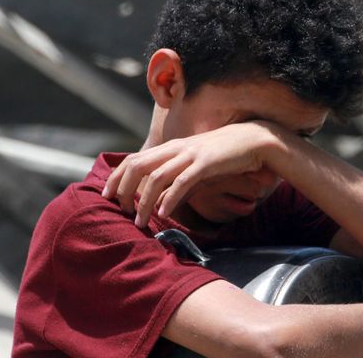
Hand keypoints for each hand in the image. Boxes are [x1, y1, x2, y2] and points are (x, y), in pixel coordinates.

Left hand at [101, 121, 284, 227]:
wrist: (254, 141)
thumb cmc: (224, 156)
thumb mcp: (194, 166)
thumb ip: (175, 180)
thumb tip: (158, 201)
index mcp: (170, 148)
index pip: (134, 159)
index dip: (117, 177)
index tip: (107, 195)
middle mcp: (176, 148)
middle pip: (138, 166)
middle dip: (123, 189)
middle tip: (118, 210)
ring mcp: (190, 154)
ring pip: (156, 177)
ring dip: (144, 201)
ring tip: (140, 221)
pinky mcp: (205, 163)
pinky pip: (182, 182)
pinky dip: (170, 198)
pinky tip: (163, 213)